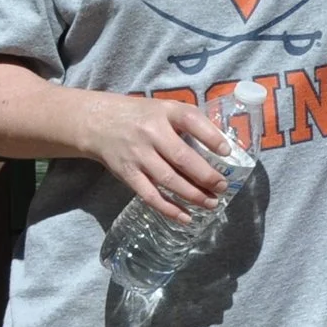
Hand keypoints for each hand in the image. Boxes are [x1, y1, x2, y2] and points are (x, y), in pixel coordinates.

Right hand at [77, 93, 228, 223]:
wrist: (99, 122)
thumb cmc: (143, 116)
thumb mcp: (166, 108)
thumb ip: (190, 122)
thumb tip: (221, 146)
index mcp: (166, 112)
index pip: (192, 121)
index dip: (211, 137)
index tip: (227, 152)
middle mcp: (152, 133)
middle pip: (182, 157)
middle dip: (206, 175)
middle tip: (223, 186)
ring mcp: (138, 155)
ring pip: (168, 180)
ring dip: (192, 195)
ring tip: (211, 203)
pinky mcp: (127, 174)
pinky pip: (149, 195)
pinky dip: (168, 208)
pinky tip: (185, 217)